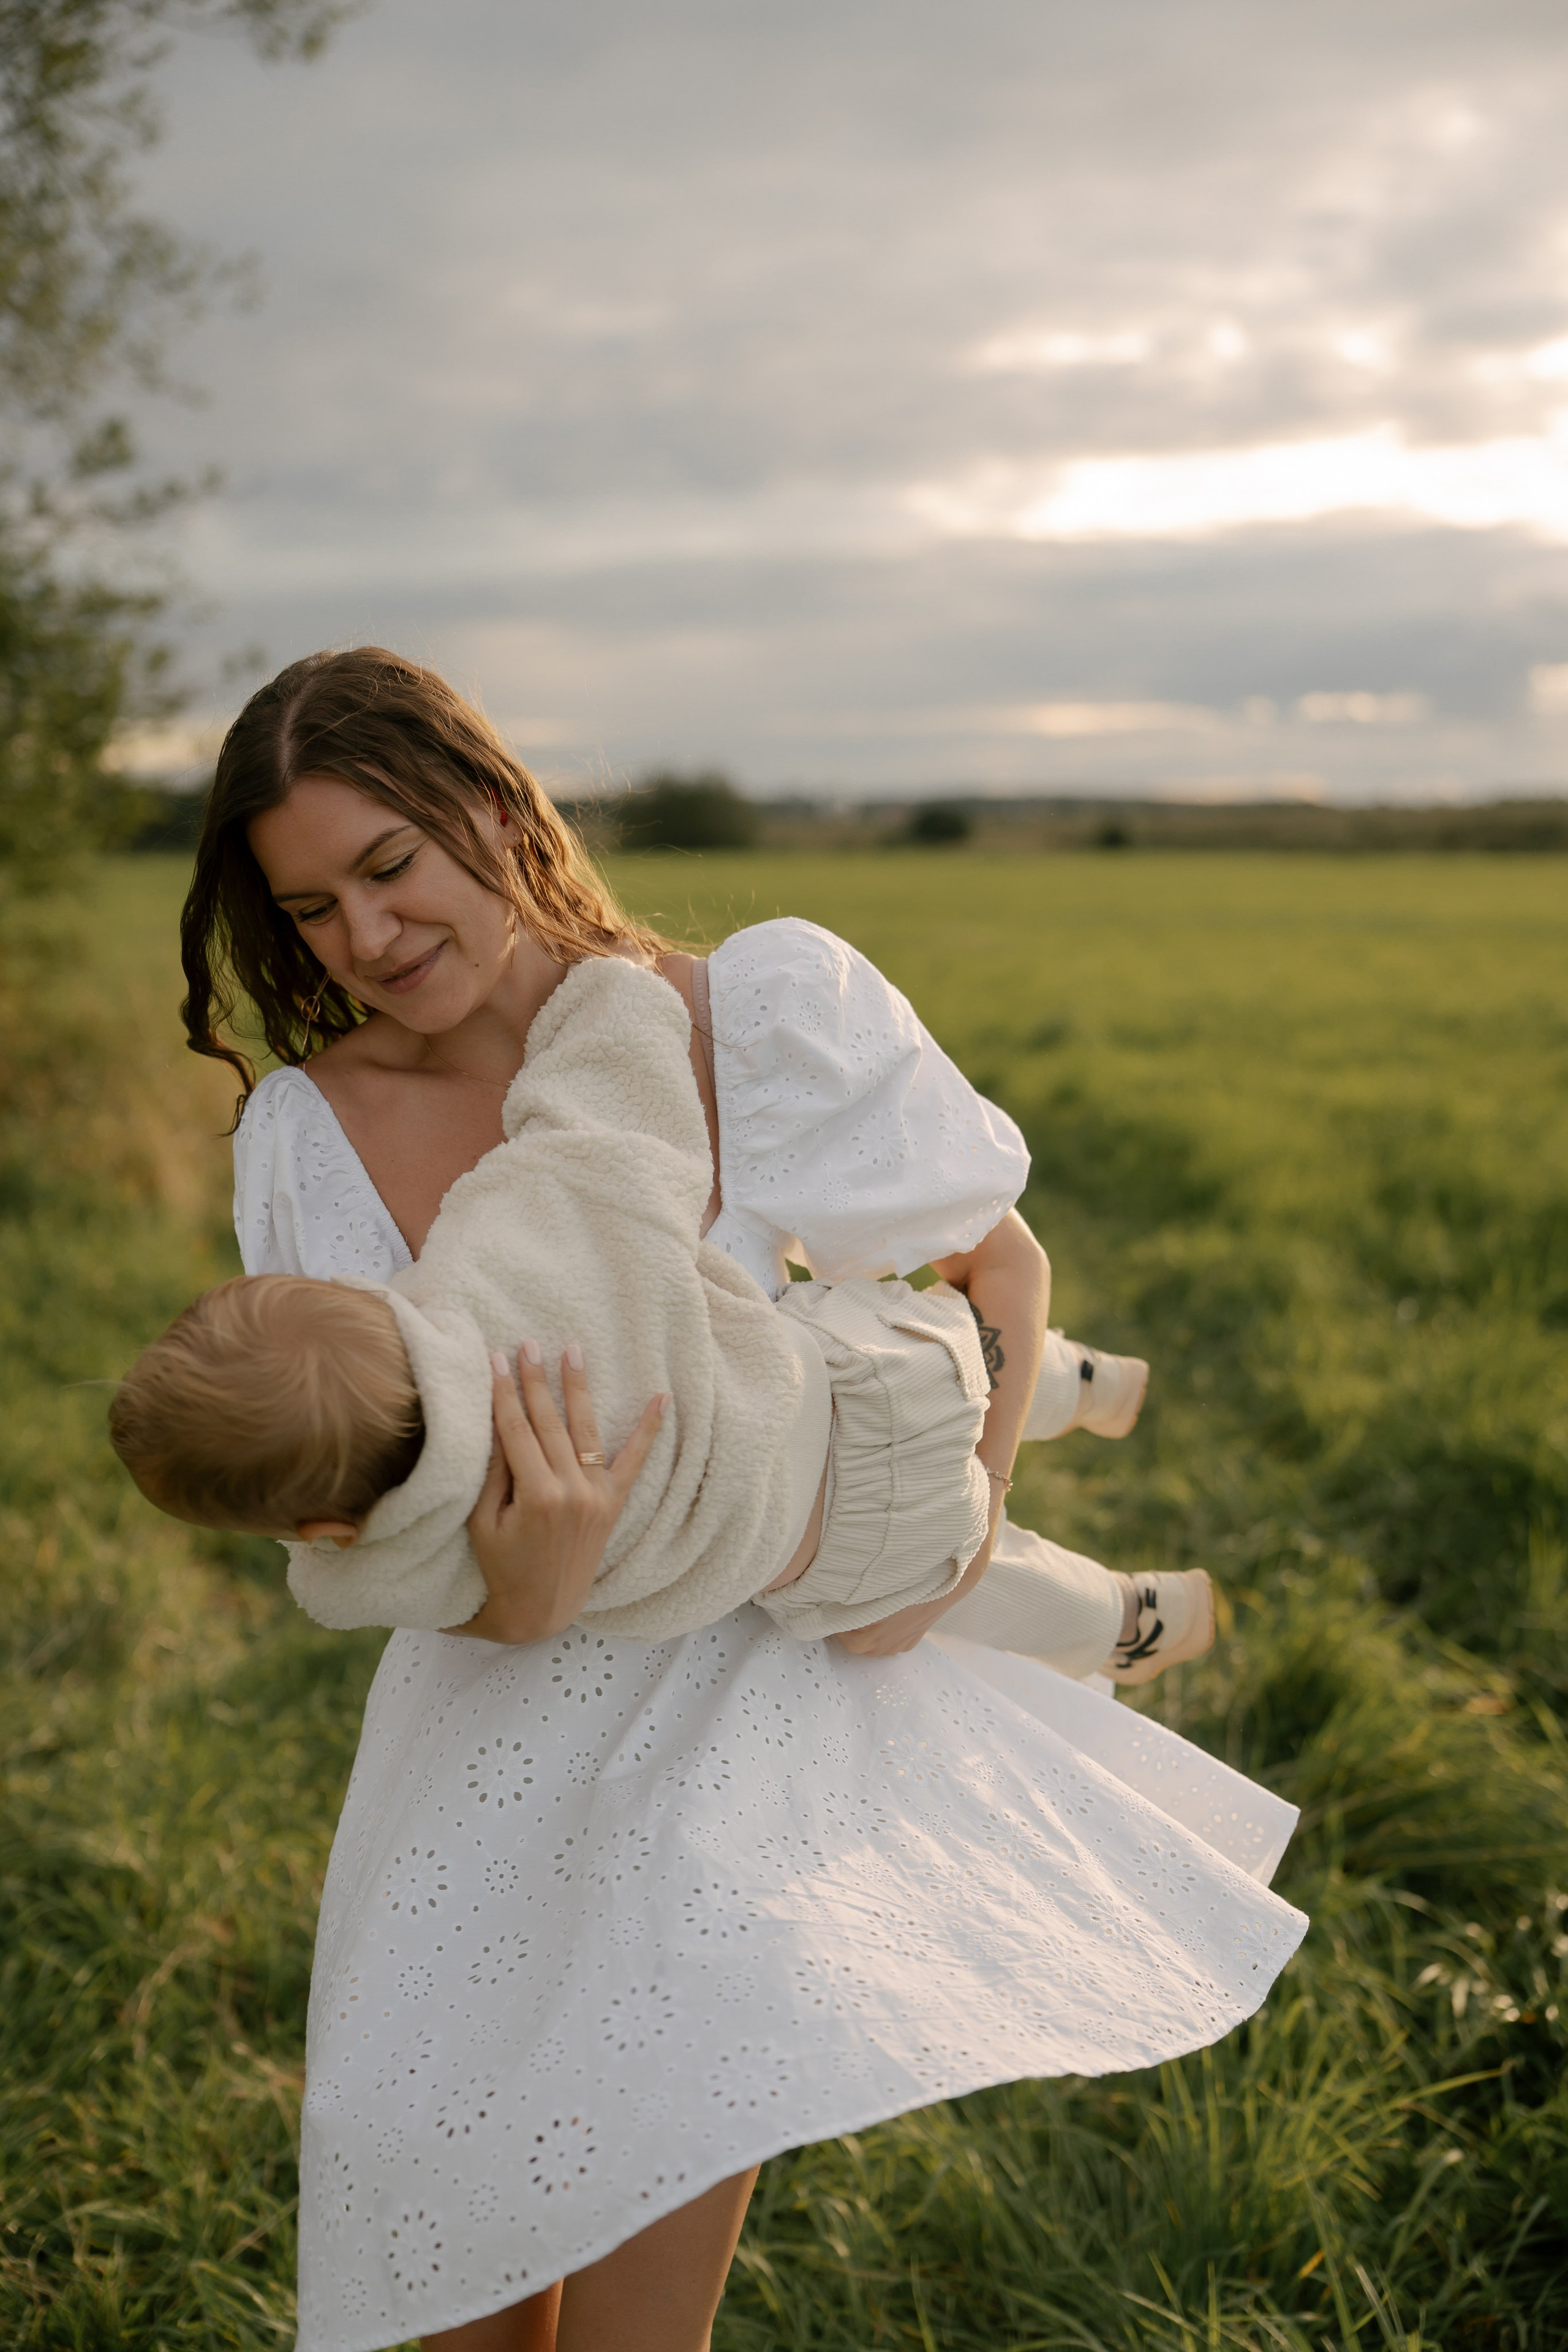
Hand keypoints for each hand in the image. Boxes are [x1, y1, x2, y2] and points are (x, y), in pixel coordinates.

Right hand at [449, 1343, 667, 1642]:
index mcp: (535, 1496)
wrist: (539, 1609)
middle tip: (529, 1344)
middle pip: (549, 1424)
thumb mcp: (483, 1522)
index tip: (496, 1359)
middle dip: (536, 1381)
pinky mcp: (612, 1504)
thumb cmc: (501, 1567)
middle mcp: (571, 1492)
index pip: (516, 1430)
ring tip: (572, 1353)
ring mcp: (596, 1497)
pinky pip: (633, 1461)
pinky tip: (661, 1399)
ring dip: (578, 1389)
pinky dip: (648, 1430)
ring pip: (585, 1432)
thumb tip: (496, 1422)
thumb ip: (494, 1473)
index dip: (504, 1393)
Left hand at [834, 1518, 998, 1657]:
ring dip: (869, 1632)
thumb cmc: (909, 1581)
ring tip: (868, 1610)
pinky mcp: (915, 1640)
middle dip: (851, 1628)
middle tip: (847, 1607)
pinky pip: (894, 1642)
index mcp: (871, 1636)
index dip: (835, 1622)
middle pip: (859, 1644)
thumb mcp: (874, 1584)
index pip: (843, 1638)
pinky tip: (889, 1615)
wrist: (948, 1582)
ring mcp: (902, 1644)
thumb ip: (851, 1592)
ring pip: (877, 1645)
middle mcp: (886, 1646)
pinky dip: (887, 1632)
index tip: (832, 1607)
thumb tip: (831, 1588)